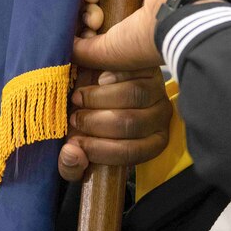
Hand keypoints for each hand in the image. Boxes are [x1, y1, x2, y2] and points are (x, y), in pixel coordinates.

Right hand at [57, 67, 170, 181]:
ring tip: (78, 97)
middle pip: (130, 123)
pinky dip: (108, 76)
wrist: (87, 86)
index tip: (74, 142)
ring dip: (97, 98)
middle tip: (74, 117)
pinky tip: (96, 79)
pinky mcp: (147, 66)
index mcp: (150, 144)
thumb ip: (70, 164)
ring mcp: (157, 90)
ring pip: (132, 95)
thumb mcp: (75, 148)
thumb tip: (72, 153)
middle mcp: (160, 118)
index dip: (100, 149)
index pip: (131, 152)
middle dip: (94, 122)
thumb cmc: (86, 121)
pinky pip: (128, 71)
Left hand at [71, 0, 191, 70]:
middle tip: (92, 18)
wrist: (174, 18)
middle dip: (89, 7)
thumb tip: (65, 45)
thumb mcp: (107, 55)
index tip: (88, 29)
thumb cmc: (145, 41)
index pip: (104, 17)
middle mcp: (141, 2)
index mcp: (134, 26)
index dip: (88, 20)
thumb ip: (83, 51)